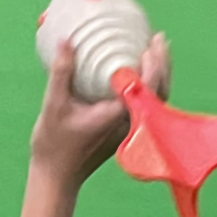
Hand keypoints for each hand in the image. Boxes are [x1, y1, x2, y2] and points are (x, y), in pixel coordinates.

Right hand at [30, 32, 170, 185]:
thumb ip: (62, 73)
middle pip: (159, 92)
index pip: (147, 89)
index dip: (154, 66)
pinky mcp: (126, 131)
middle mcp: (130, 123)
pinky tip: (140, 71)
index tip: (150, 46)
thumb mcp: (54, 105)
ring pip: (155, 99)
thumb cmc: (54, 145)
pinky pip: (145, 104)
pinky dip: (149, 86)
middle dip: (162, 64)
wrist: (57, 178)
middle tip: (158, 39)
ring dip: (158, 74)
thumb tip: (67, 41)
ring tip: (155, 49)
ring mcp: (130, 129)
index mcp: (118, 117)